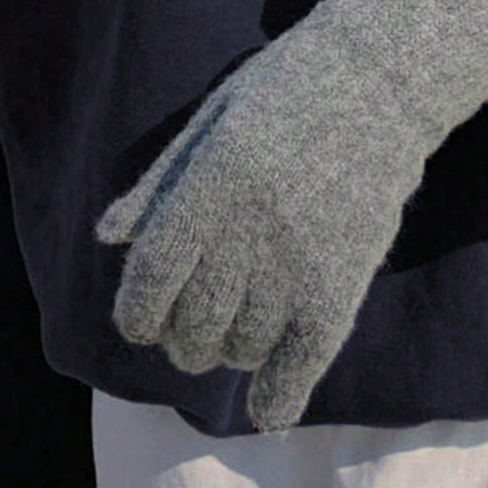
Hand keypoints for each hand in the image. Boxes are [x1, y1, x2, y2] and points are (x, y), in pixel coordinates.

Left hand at [96, 0, 487, 429]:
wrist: (380, 82)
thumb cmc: (286, 92)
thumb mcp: (213, 120)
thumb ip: (160, 183)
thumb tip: (107, 238)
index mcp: (210, 183)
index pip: (150, 278)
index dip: (136, 313)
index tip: (141, 321)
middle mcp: (248, 230)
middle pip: (191, 327)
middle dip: (181, 338)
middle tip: (191, 326)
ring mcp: (297, 262)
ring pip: (239, 349)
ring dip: (228, 351)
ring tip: (236, 328)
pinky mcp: (340, 286)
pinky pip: (298, 366)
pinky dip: (277, 396)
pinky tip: (269, 405)